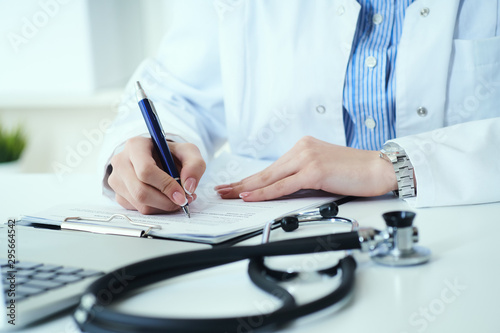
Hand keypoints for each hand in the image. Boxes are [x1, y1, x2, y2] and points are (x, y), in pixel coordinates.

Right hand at [107, 136, 205, 213]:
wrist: (158, 158)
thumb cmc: (171, 154)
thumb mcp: (188, 152)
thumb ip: (195, 165)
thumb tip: (188, 186)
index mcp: (135, 146)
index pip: (146, 170)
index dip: (166, 185)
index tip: (182, 194)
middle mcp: (121, 161)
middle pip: (140, 190)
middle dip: (165, 201)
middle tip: (182, 201)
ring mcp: (116, 179)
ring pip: (139, 203)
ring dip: (163, 206)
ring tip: (176, 198)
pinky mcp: (118, 194)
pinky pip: (137, 209)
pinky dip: (155, 208)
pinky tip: (164, 199)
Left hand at [215, 136, 397, 200]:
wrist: (380, 169)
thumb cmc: (355, 172)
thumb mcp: (323, 170)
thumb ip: (302, 177)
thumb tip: (284, 191)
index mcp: (303, 147)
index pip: (271, 168)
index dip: (250, 179)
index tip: (234, 185)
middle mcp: (302, 149)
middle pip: (265, 172)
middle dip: (241, 183)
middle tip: (221, 190)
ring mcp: (307, 158)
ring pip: (270, 178)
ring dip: (247, 188)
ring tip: (229, 194)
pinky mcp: (314, 170)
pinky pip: (284, 185)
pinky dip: (265, 192)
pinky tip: (251, 196)